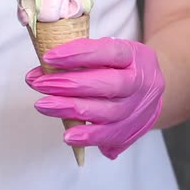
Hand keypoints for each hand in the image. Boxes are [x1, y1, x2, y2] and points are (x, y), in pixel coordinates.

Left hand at [26, 37, 163, 159]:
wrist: (152, 88)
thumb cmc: (121, 66)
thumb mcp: (108, 52)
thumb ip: (77, 59)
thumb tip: (37, 73)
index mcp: (135, 56)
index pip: (109, 52)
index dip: (79, 54)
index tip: (49, 57)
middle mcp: (142, 82)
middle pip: (109, 85)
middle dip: (71, 85)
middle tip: (40, 84)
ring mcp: (140, 108)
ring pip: (109, 113)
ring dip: (73, 110)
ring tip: (44, 106)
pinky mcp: (134, 129)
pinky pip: (112, 136)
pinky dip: (89, 137)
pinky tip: (68, 136)